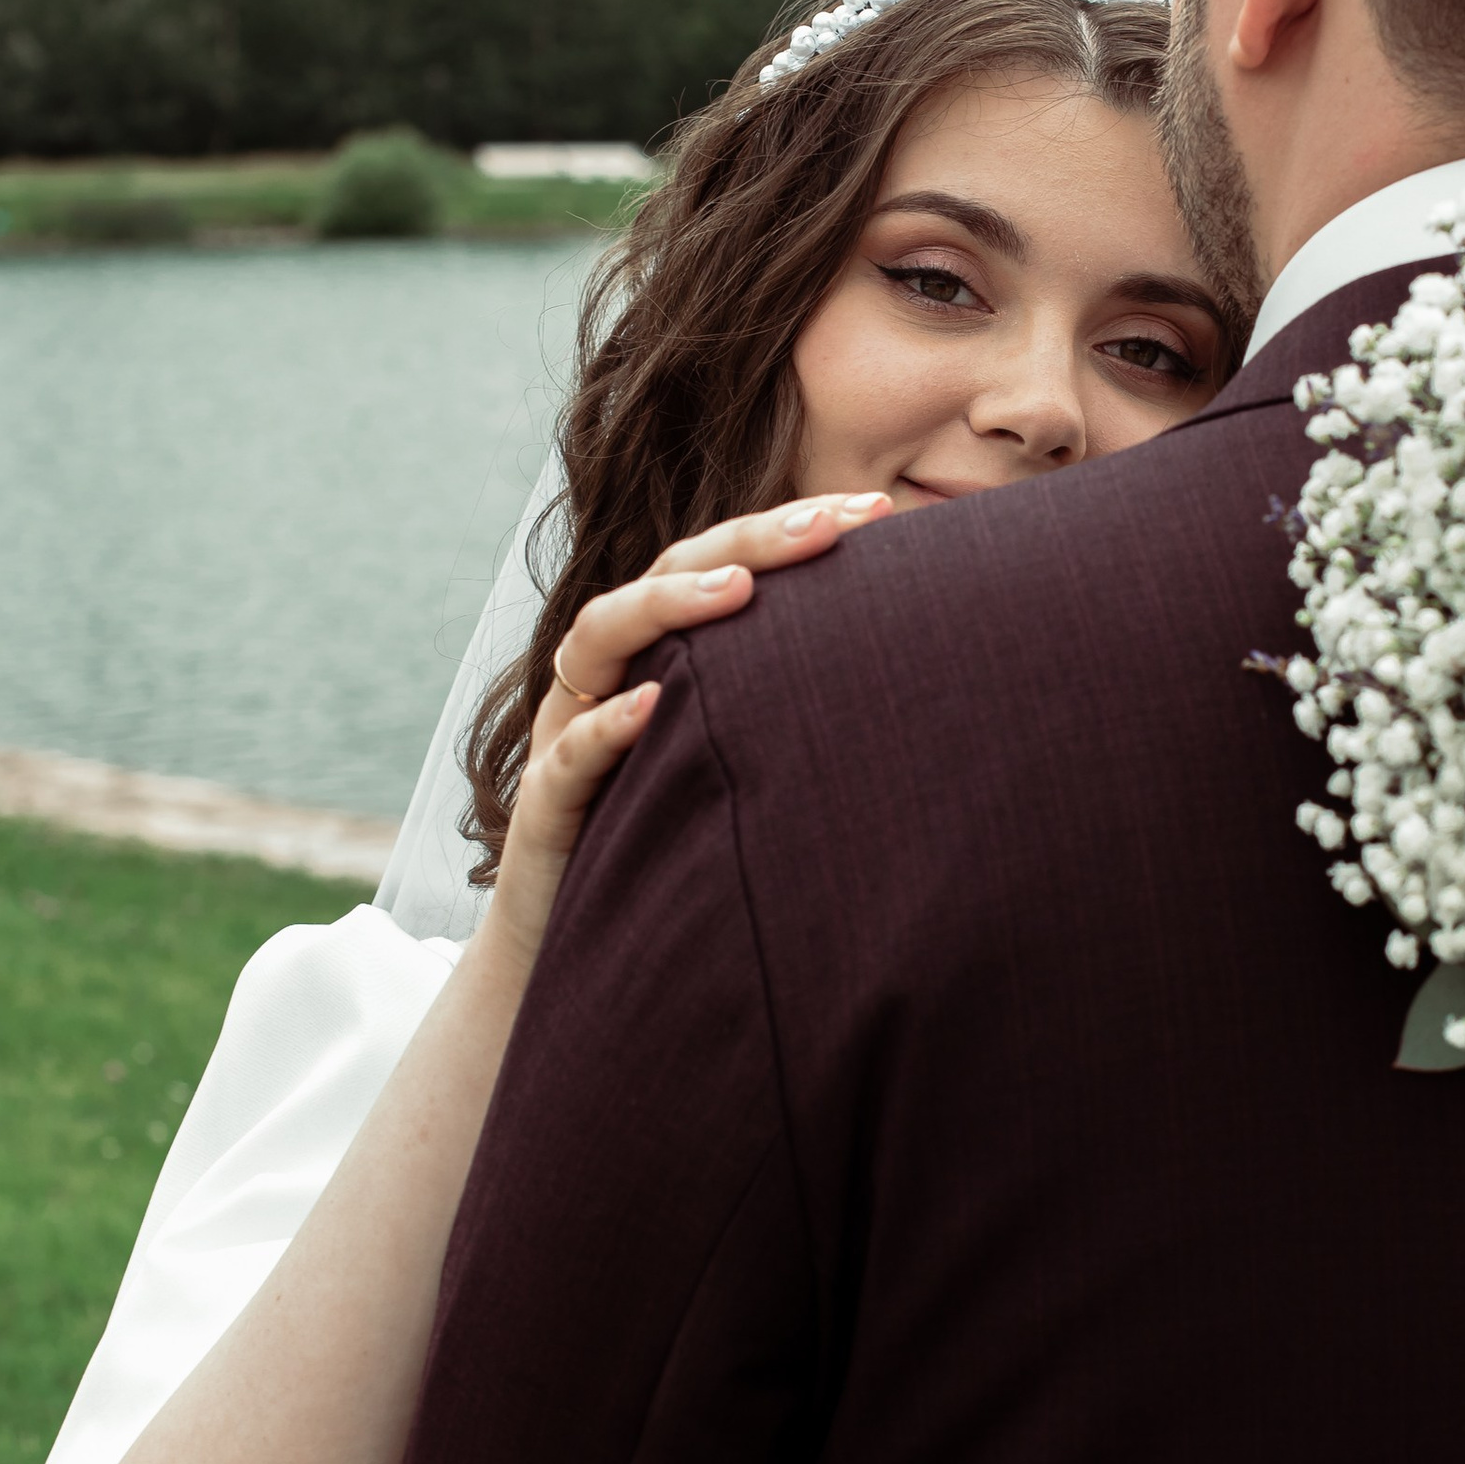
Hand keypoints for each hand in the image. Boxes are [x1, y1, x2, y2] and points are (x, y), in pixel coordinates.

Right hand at [486, 494, 890, 968]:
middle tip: (830, 526)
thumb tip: (918, 670)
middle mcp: (614, 675)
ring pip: (600, 633)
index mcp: (664, 653)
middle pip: (666, 573)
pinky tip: (653, 708)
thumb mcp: (747, 764)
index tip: (875, 514)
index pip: (723, 564)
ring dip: (669, 605)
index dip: (790, 530)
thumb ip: (795, 708)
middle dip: (749, 542)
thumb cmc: (682, 846)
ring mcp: (570, 732)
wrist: (587, 949)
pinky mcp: (546, 804)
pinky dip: (607, 726)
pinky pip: (569, 754)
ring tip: (740, 590)